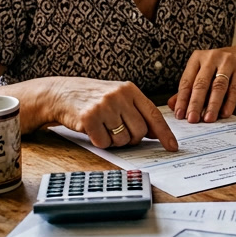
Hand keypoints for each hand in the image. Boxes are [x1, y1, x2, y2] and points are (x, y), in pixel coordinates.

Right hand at [50, 78, 177, 150]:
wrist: (62, 93)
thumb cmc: (93, 98)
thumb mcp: (118, 98)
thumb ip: (137, 112)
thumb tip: (156, 133)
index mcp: (130, 90)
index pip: (153, 115)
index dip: (164, 133)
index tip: (172, 147)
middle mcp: (119, 96)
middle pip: (140, 132)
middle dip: (131, 138)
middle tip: (117, 130)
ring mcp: (104, 106)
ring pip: (122, 140)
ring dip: (114, 140)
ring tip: (103, 126)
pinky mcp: (89, 117)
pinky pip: (105, 143)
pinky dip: (100, 142)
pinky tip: (93, 129)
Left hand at [167, 46, 235, 122]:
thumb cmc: (220, 67)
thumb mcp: (203, 73)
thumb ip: (188, 89)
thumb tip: (172, 105)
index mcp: (197, 58)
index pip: (187, 81)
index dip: (182, 99)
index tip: (179, 115)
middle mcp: (211, 57)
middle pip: (201, 83)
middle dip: (195, 103)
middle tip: (192, 119)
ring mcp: (228, 62)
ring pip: (218, 86)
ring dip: (212, 105)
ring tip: (208, 119)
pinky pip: (234, 88)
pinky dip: (229, 102)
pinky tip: (224, 113)